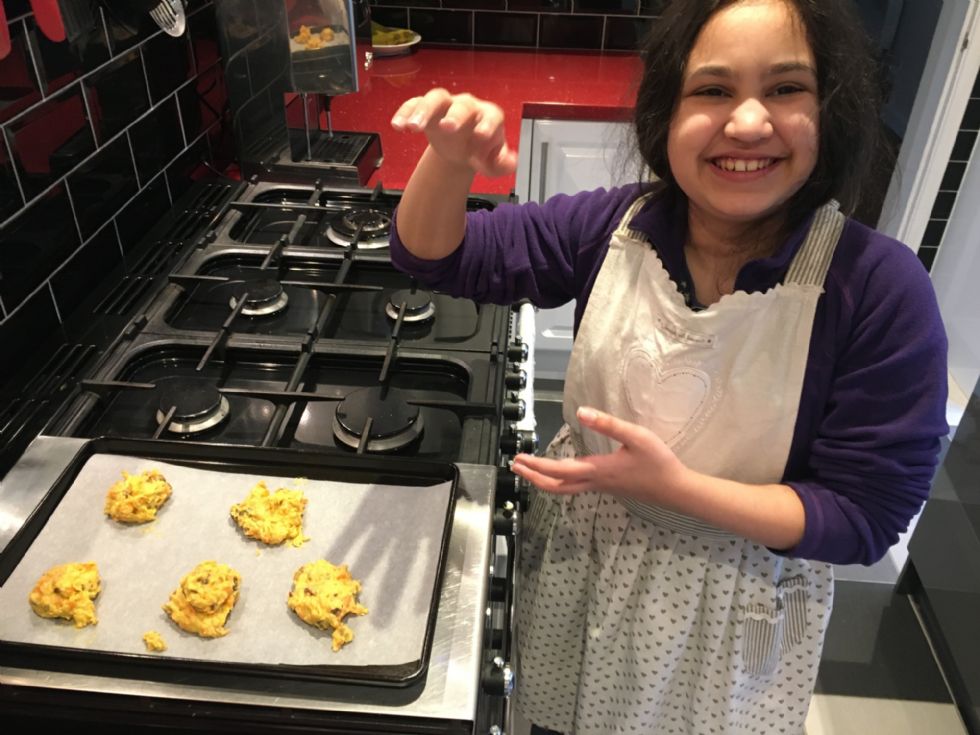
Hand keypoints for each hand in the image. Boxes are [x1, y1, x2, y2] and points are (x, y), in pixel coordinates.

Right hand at [390, 88, 516, 177]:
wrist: (461, 148)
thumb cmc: (480, 151)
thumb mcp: (491, 162)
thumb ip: (501, 164)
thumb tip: (509, 163)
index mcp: (487, 117)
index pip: (491, 116)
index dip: (487, 125)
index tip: (481, 137)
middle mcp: (467, 106)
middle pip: (462, 105)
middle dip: (455, 116)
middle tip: (447, 128)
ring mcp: (445, 105)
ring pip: (435, 99)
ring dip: (423, 111)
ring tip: (412, 127)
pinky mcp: (425, 108)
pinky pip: (414, 104)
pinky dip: (405, 112)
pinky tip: (397, 126)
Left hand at [510, 407, 690, 501]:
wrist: (676, 490)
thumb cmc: (659, 463)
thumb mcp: (636, 436)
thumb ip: (608, 423)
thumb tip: (581, 412)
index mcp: (598, 469)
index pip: (558, 470)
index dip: (536, 465)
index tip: (519, 459)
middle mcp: (595, 482)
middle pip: (555, 486)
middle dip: (532, 477)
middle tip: (515, 467)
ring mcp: (601, 487)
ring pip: (565, 489)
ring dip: (544, 480)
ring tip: (530, 469)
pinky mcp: (607, 487)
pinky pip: (576, 487)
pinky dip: (559, 482)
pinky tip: (560, 472)